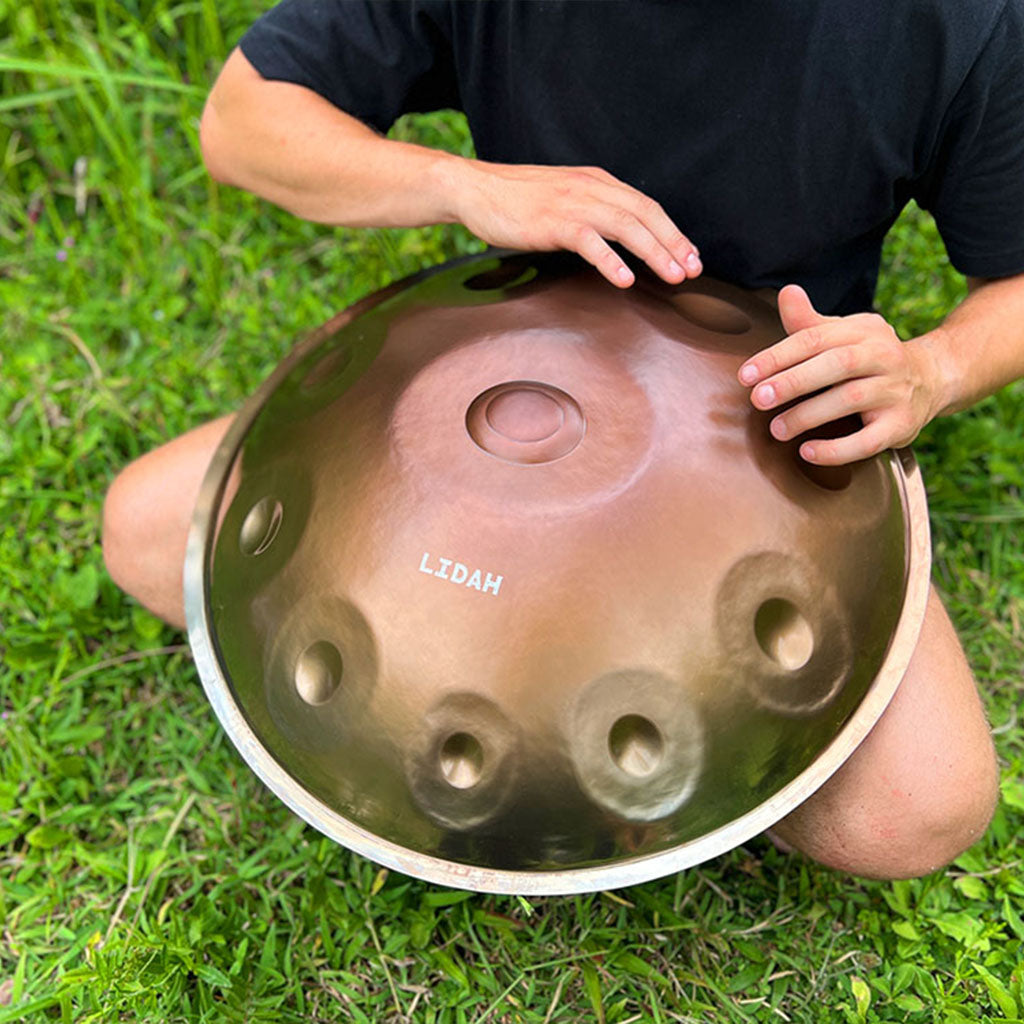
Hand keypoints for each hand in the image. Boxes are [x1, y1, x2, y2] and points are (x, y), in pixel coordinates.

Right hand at [450, 160, 701, 287]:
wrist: (475, 189)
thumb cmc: (516, 201)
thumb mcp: (563, 199)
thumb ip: (591, 212)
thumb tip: (616, 239)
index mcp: (597, 182)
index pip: (646, 206)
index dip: (672, 232)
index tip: (691, 256)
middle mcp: (591, 188)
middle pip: (645, 214)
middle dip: (674, 243)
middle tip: (693, 270)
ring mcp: (572, 203)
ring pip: (625, 226)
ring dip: (654, 252)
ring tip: (673, 275)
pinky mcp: (552, 222)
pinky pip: (589, 241)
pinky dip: (610, 259)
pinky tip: (624, 278)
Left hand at [736, 285, 942, 464]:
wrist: (930, 380)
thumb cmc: (868, 358)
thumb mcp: (843, 335)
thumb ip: (809, 323)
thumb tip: (786, 293)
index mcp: (862, 331)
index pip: (816, 338)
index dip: (778, 356)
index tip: (746, 375)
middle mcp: (883, 356)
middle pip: (837, 364)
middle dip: (793, 381)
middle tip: (758, 399)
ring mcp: (895, 391)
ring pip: (850, 400)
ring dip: (808, 415)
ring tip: (777, 429)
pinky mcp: (901, 425)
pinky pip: (868, 441)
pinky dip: (837, 450)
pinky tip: (808, 452)